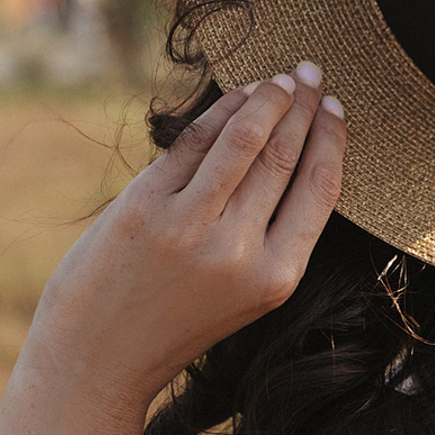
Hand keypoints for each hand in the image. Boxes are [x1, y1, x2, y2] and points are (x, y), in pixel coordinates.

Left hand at [25, 63, 345, 420]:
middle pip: (283, 156)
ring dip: (266, 98)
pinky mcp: (144, 205)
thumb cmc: (172, 325)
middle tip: (312, 75)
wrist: (97, 360)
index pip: (319, 189)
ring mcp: (188, 226)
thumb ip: (269, 237)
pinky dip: (220, 111)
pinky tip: (236, 96)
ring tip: (279, 79)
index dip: (331, 139)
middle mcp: (238, 251)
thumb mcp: (243, 297)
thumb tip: (291, 149)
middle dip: (303, 107)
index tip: (337, 107)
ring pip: (243, 139)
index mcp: (275, 279)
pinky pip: (194, 143)